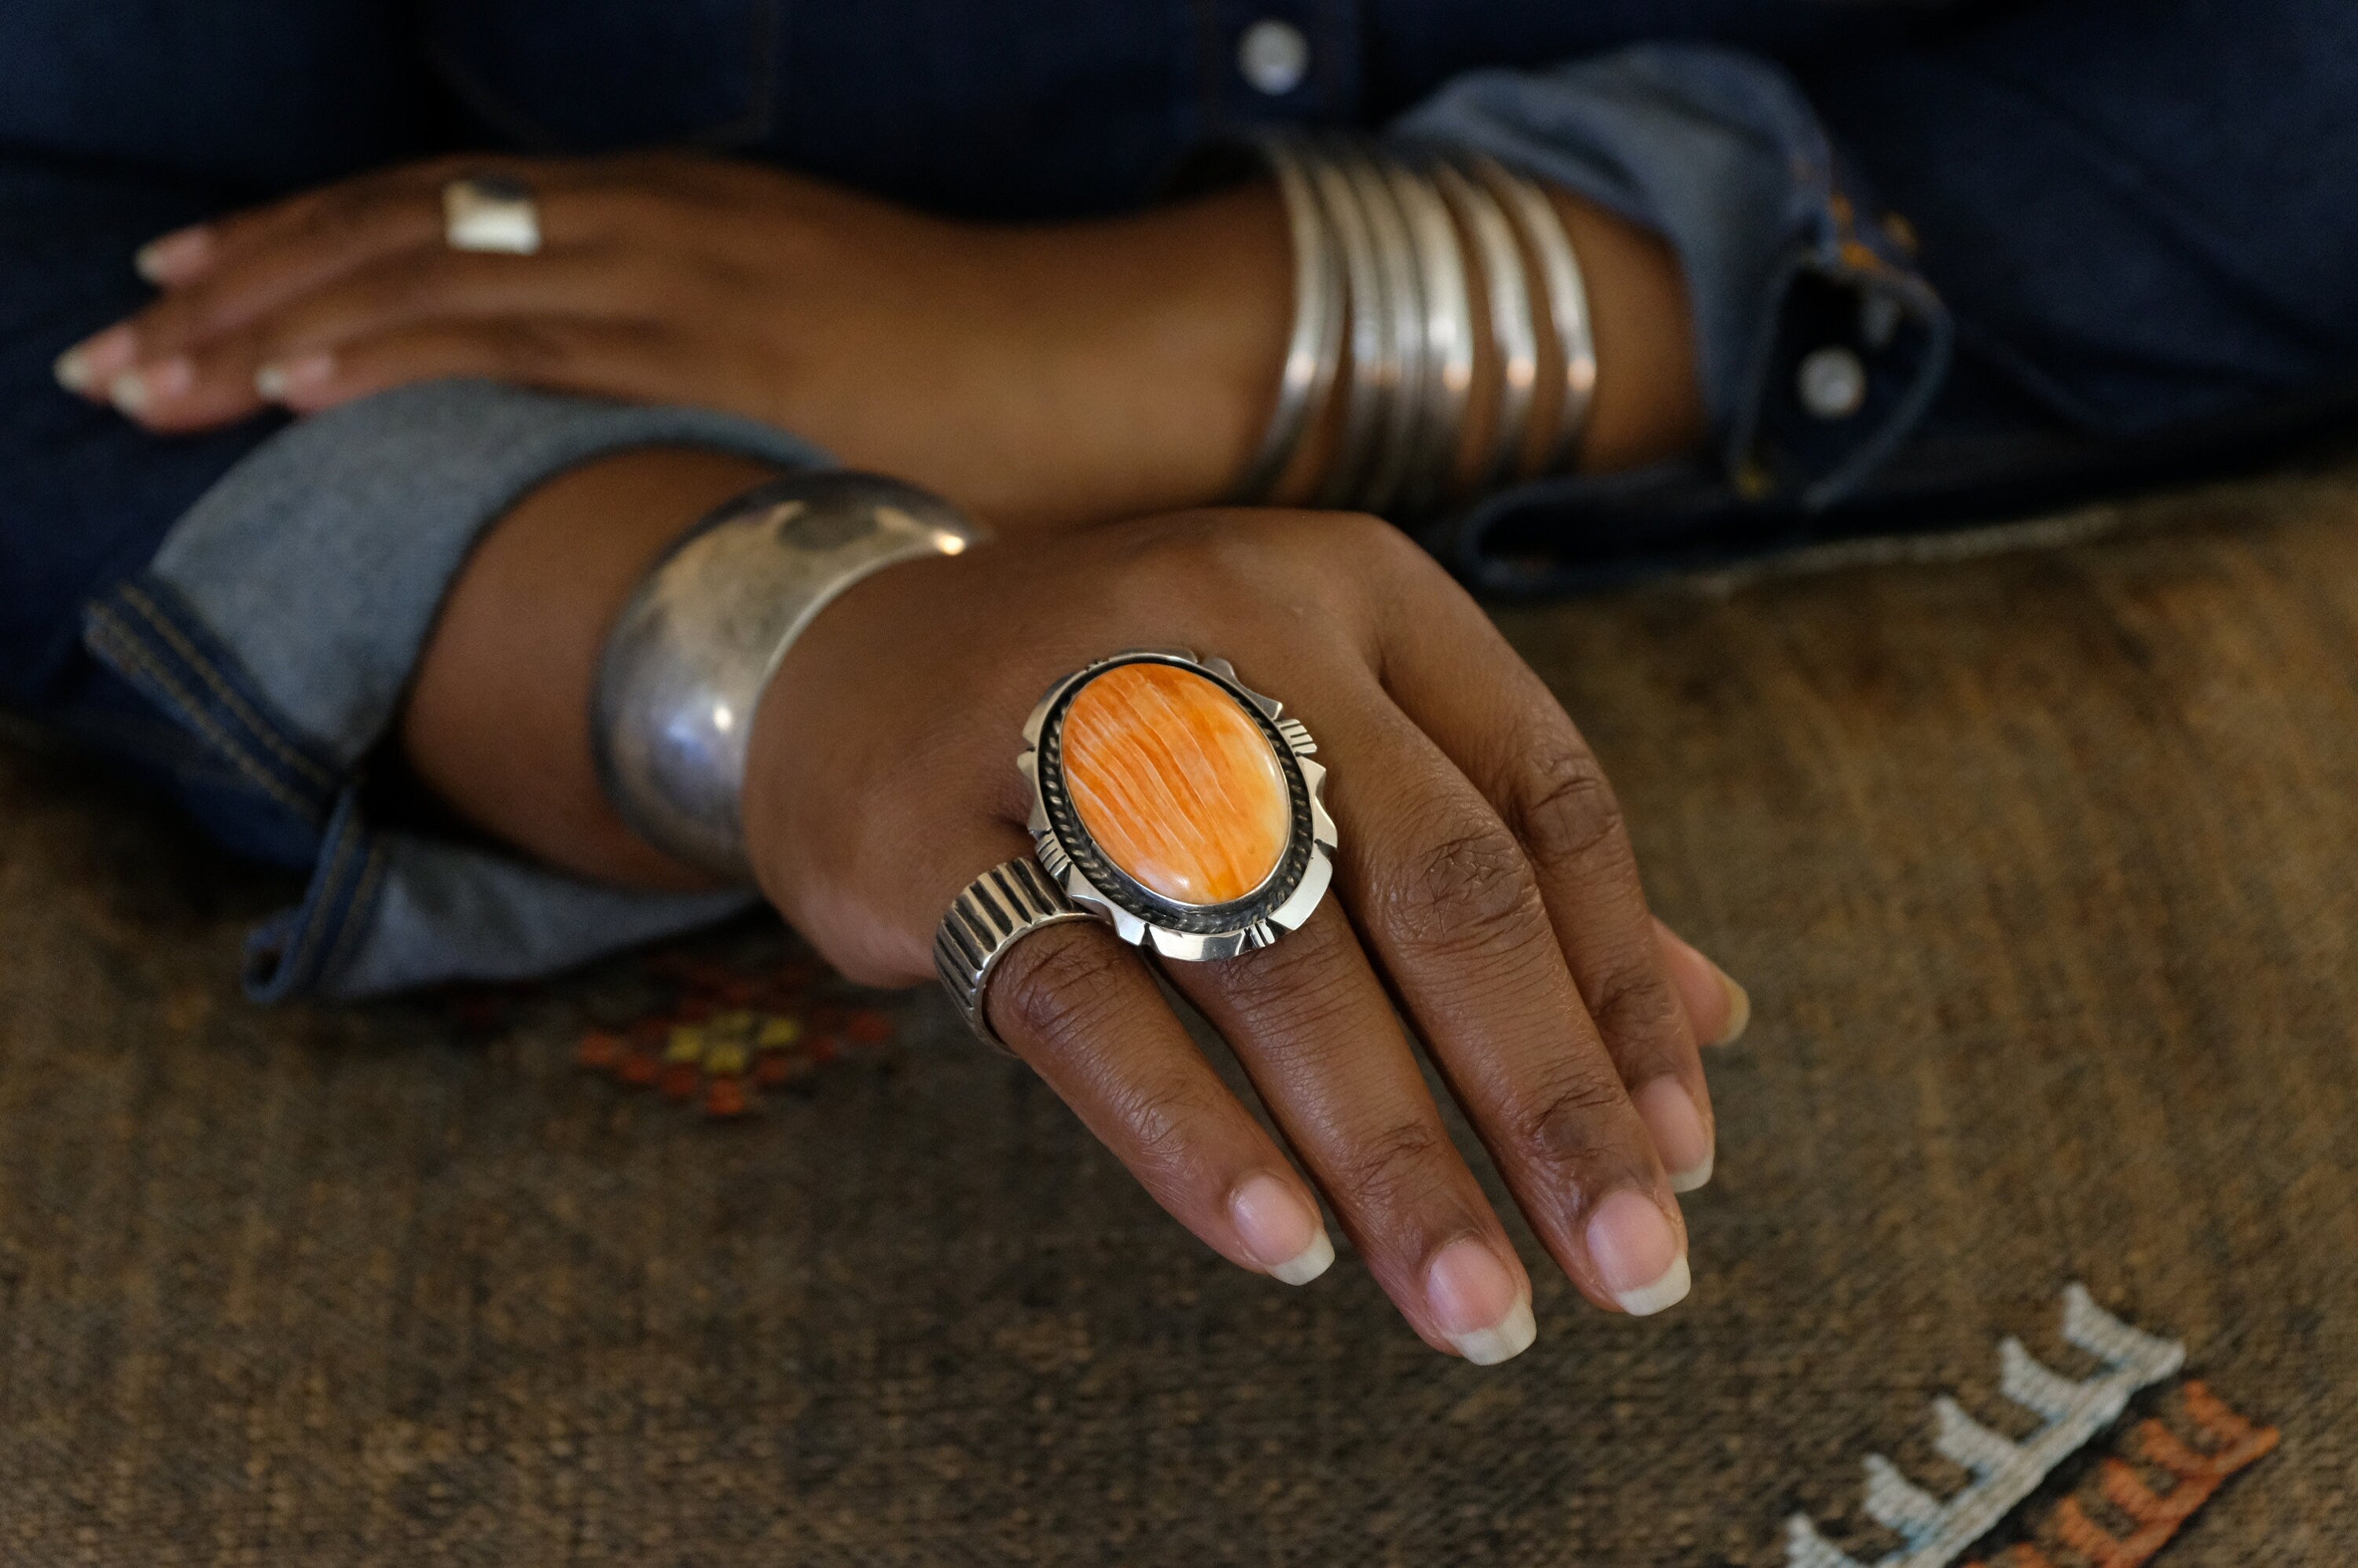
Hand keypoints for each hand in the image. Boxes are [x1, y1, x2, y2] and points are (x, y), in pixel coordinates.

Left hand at [54, 152, 1292, 529]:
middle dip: (244, 288)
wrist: (1100, 362)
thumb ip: (698, 382)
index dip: (302, 249)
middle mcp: (655, 219)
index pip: (442, 219)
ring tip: (155, 370)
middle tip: (121, 347)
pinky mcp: (723, 332)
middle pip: (403, 234)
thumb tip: (616, 460)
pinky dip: (400, 347)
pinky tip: (299, 376)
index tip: (191, 293)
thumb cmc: (967, 387)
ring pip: (434, 271)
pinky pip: (532, 332)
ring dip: (278, 321)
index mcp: (669, 219)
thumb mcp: (806, 353)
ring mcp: (684, 266)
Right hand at [741, 506, 1746, 1362]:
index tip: (1683, 1158)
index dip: (1625, 991)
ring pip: (1277, 955)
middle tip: (1633, 1269)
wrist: (840, 654)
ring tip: (1475, 1311)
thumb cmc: (1130, 717)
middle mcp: (1239, 626)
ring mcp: (1075, 716)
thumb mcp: (1330, 729)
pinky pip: (1089, 998)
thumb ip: (1506, 856)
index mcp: (1361, 594)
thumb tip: (1710, 1023)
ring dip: (1396, 1151)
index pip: (1546, 802)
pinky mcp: (940, 827)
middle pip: (1439, 884)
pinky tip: (1287, 1246)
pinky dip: (1195, 1133)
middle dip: (1546, 1096)